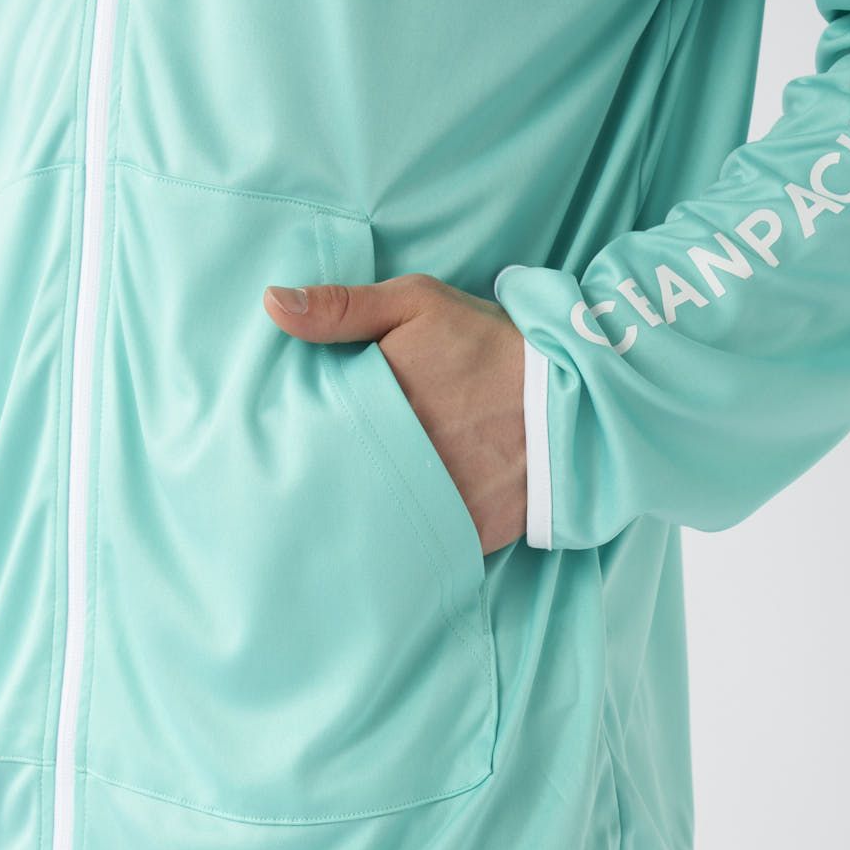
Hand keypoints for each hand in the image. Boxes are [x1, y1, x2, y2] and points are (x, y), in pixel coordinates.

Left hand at [263, 273, 526, 555]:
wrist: (578, 397)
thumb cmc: (491, 344)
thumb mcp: (419, 304)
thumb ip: (343, 307)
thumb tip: (271, 304)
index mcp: (382, 401)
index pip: (314, 428)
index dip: (300, 433)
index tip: (289, 435)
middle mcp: (404, 457)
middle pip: (338, 478)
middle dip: (324, 477)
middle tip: (313, 477)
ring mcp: (438, 500)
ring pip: (373, 518)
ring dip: (359, 512)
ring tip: (347, 506)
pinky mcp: (467, 533)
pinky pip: (418, 546)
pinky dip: (401, 542)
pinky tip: (389, 531)